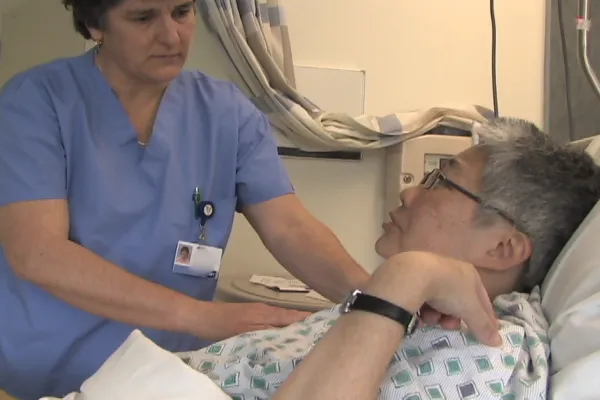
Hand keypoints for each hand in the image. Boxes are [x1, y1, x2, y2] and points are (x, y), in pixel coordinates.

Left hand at [203, 302, 312, 339]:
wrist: (202, 317)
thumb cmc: (224, 325)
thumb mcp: (249, 331)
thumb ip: (271, 332)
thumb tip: (293, 335)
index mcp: (268, 313)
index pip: (295, 316)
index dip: (310, 319)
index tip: (327, 323)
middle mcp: (267, 309)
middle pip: (291, 316)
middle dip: (306, 322)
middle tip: (322, 332)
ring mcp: (259, 311)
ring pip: (283, 318)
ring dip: (295, 324)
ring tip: (308, 334)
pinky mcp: (252, 315)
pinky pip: (274, 320)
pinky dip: (283, 325)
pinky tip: (284, 333)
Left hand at [364, 251, 501, 346]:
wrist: (411, 276)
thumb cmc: (448, 289)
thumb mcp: (470, 309)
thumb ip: (483, 326)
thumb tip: (498, 342)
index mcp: (469, 273)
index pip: (483, 299)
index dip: (487, 317)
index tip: (489, 333)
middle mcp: (451, 270)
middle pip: (459, 303)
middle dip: (456, 318)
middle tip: (451, 327)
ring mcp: (430, 274)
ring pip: (441, 303)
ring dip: (439, 316)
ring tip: (432, 319)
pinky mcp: (413, 280)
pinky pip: (424, 300)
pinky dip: (424, 309)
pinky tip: (421, 313)